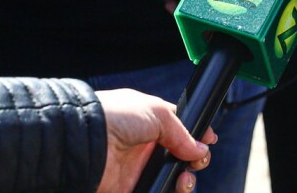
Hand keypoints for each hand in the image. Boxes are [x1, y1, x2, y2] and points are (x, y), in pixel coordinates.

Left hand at [95, 88, 216, 192]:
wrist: (86, 140)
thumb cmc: (116, 116)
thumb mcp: (156, 111)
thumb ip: (181, 131)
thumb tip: (199, 149)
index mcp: (150, 122)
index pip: (180, 129)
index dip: (196, 135)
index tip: (209, 140)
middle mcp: (145, 146)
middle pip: (179, 157)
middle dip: (195, 160)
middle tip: (198, 161)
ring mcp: (138, 170)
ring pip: (170, 179)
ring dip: (185, 181)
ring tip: (184, 180)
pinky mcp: (129, 189)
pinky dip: (167, 192)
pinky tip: (174, 188)